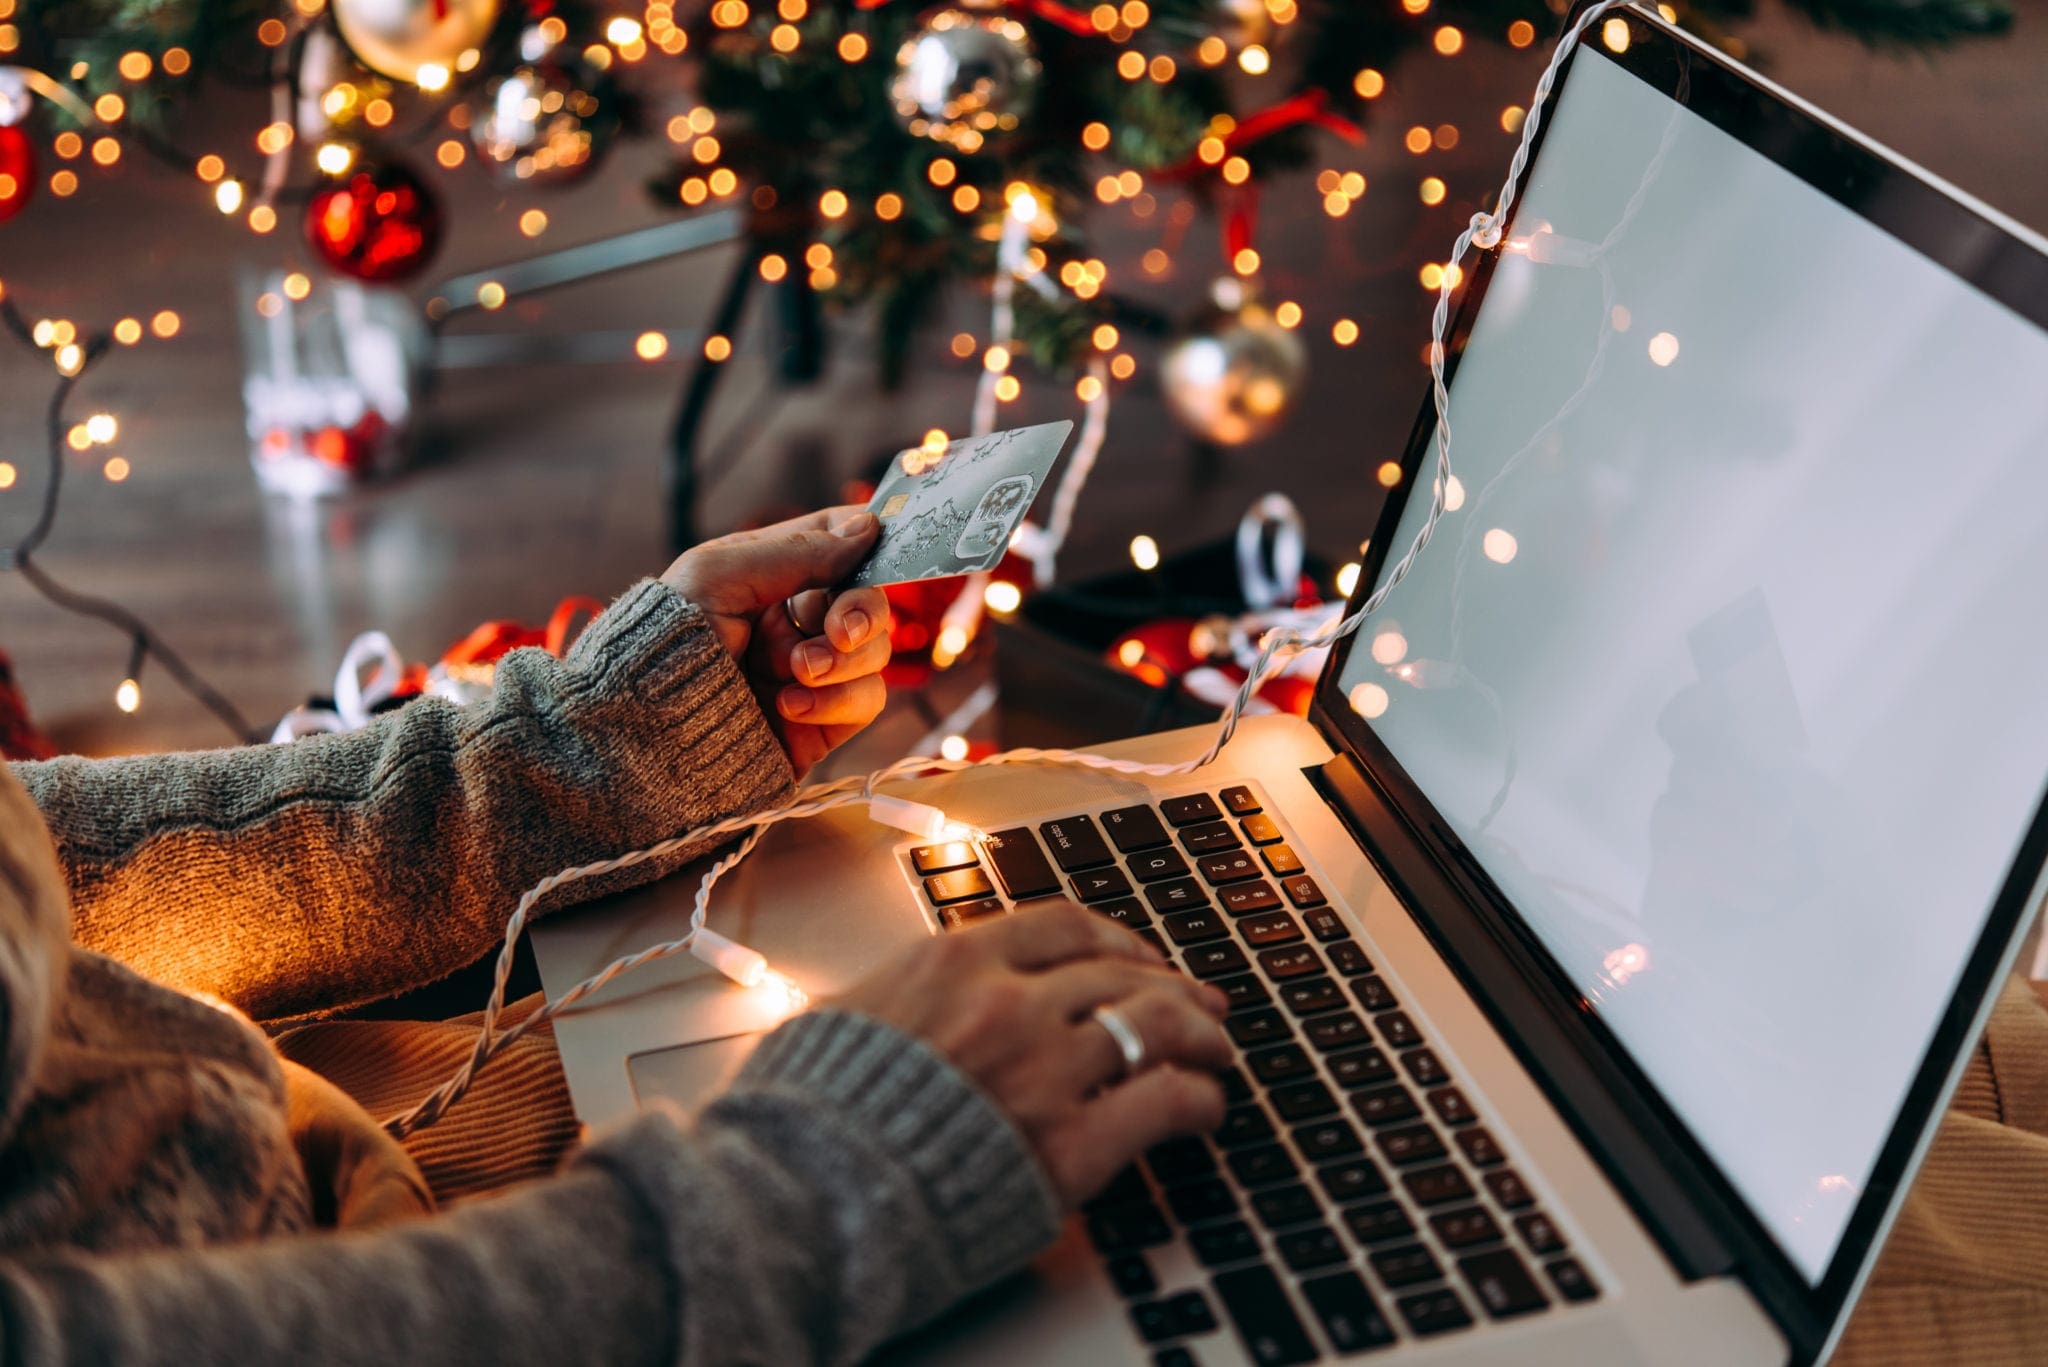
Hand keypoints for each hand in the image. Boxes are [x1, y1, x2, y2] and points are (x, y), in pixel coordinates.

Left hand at [660, 506, 892, 775]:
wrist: (645, 732)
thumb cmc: (665, 642)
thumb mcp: (720, 576)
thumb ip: (798, 551)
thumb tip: (868, 528)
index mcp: (771, 574)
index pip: (839, 542)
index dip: (865, 540)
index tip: (874, 547)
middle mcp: (795, 620)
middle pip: (868, 598)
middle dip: (862, 610)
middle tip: (841, 630)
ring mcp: (812, 672)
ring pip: (875, 650)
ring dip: (842, 659)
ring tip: (795, 672)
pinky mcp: (822, 722)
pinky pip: (866, 699)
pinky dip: (835, 700)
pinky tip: (790, 705)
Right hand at [828, 903, 1231, 1207]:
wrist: (804, 1192)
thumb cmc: (811, 1119)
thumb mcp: (844, 1019)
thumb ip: (902, 996)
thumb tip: (914, 995)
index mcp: (953, 964)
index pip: (1060, 925)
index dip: (1114, 938)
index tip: (1133, 954)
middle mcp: (1010, 1001)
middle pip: (1120, 973)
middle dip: (1170, 986)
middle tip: (1199, 1002)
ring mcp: (1047, 1067)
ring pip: (1157, 1024)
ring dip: (1200, 1035)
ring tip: (1218, 1051)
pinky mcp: (1073, 1141)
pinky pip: (1165, 1100)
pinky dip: (1198, 1099)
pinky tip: (1206, 1108)